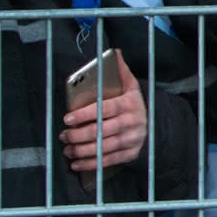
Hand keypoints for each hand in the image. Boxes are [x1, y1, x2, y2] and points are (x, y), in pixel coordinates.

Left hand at [60, 52, 146, 171]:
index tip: (67, 118)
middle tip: (64, 135)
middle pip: (101, 130)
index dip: (84, 114)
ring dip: (81, 150)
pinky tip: (76, 163)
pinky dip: (90, 164)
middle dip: (78, 135)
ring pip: (102, 147)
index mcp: (130, 103)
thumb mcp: (131, 86)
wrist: (152, 125)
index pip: (104, 109)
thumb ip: (120, 71)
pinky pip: (108, 160)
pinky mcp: (130, 153)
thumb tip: (115, 52)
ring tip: (67, 149)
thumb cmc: (133, 105)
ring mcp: (132, 139)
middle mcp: (132, 122)